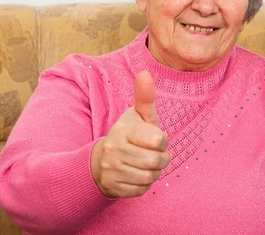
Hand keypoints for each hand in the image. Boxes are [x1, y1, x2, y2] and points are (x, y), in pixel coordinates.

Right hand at [91, 71, 169, 197]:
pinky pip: (141, 190)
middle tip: (154, 155)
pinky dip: (144, 185)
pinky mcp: (112, 187)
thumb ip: (145, 98)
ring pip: (149, 177)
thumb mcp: (138, 116)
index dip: (162, 141)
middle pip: (156, 161)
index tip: (155, 139)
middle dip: (161, 159)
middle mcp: (114, 149)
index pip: (159, 139)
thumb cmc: (129, 135)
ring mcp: (111, 169)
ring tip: (146, 164)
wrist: (101, 161)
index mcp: (123, 129)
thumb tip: (145, 73)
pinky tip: (136, 175)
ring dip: (154, 172)